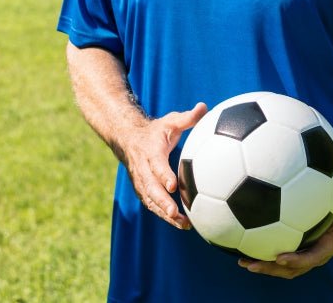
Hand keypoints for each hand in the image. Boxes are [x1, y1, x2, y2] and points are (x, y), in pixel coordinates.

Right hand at [119, 102, 207, 228]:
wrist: (128, 139)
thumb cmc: (156, 130)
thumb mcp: (170, 121)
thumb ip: (187, 117)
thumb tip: (204, 107)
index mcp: (151, 152)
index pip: (156, 165)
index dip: (163, 175)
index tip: (173, 185)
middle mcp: (143, 169)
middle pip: (150, 188)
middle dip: (162, 202)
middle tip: (175, 212)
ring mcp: (141, 182)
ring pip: (150, 201)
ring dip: (165, 214)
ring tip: (184, 224)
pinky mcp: (142, 190)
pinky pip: (152, 205)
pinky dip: (164, 215)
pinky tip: (182, 223)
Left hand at [239, 189, 332, 278]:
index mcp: (325, 249)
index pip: (309, 259)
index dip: (295, 261)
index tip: (279, 257)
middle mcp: (312, 255)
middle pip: (290, 269)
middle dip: (270, 269)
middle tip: (252, 264)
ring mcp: (302, 254)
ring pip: (281, 266)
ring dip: (262, 265)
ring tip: (242, 260)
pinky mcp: (295, 249)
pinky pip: (277, 255)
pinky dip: (262, 252)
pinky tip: (245, 242)